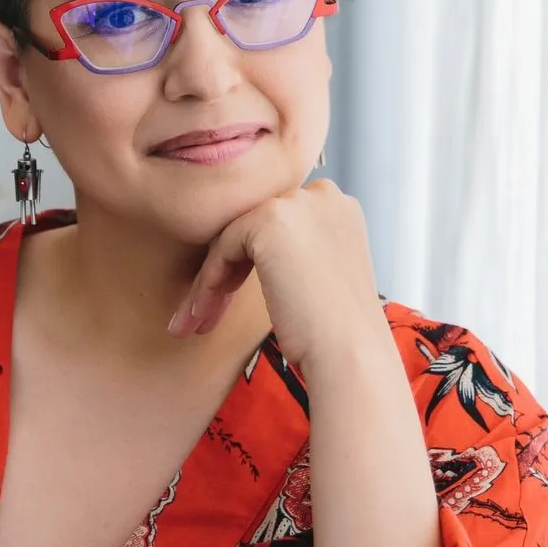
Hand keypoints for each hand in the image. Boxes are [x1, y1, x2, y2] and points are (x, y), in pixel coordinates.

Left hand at [167, 180, 390, 377]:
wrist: (350, 352)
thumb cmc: (335, 328)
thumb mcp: (320, 272)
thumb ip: (295, 250)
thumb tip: (247, 250)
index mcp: (337, 206)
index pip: (276, 225)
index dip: (250, 263)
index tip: (231, 298)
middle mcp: (320, 194)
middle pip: (252, 228)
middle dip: (226, 272)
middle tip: (206, 312)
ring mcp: (296, 203)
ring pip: (233, 238)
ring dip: (211, 282)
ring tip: (197, 321)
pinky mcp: (270, 220)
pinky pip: (223, 248)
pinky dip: (209, 282)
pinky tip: (203, 314)